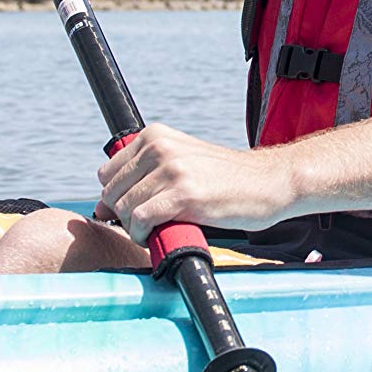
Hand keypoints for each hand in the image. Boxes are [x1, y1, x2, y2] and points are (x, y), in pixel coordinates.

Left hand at [98, 125, 298, 240]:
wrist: (270, 182)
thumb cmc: (227, 179)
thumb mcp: (182, 164)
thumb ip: (144, 178)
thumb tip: (101, 207)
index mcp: (155, 136)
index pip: (107, 173)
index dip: (117, 198)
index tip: (135, 211)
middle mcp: (160, 148)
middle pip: (112, 192)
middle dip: (123, 215)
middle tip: (148, 226)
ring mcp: (171, 170)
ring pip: (124, 208)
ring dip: (135, 228)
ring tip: (158, 231)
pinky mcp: (183, 194)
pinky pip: (141, 219)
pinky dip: (144, 235)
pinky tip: (161, 235)